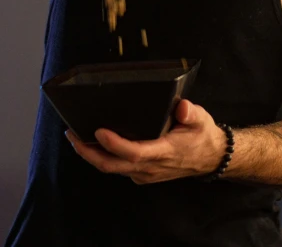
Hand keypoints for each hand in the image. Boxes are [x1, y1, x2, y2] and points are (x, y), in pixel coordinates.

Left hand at [65, 99, 224, 184]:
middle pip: (113, 165)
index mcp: (163, 152)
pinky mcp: (141, 173)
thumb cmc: (202, 136)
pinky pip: (118, 168)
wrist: (210, 158)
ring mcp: (144, 173)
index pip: (133, 152)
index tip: (98, 131)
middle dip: (89, 152)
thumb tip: (182, 108)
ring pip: (112, 168)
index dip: (114, 144)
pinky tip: (93, 143)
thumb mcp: (201, 120)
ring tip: (75, 137)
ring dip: (91, 155)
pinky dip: (102, 157)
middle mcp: (150, 167)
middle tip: (72, 135)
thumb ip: (191, 114)